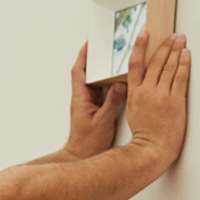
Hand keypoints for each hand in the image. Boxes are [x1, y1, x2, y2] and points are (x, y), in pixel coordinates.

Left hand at [61, 43, 125, 158]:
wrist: (82, 156)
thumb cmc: (88, 142)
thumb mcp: (103, 120)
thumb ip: (112, 101)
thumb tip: (120, 85)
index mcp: (80, 98)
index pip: (79, 71)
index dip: (83, 56)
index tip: (89, 43)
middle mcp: (83, 98)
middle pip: (88, 73)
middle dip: (95, 59)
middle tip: (106, 48)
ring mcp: (89, 103)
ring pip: (96, 82)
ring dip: (103, 71)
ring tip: (115, 60)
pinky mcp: (96, 109)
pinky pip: (102, 91)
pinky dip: (109, 83)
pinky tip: (119, 80)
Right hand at [124, 30, 189, 166]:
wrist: (151, 150)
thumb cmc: (144, 135)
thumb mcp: (133, 112)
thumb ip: (137, 95)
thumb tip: (143, 83)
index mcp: (134, 94)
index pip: (135, 64)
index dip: (140, 46)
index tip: (144, 33)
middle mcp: (146, 92)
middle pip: (155, 62)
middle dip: (164, 45)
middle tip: (172, 34)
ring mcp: (161, 96)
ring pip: (168, 67)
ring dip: (175, 50)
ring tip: (180, 39)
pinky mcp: (174, 102)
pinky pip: (180, 78)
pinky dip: (183, 64)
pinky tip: (186, 54)